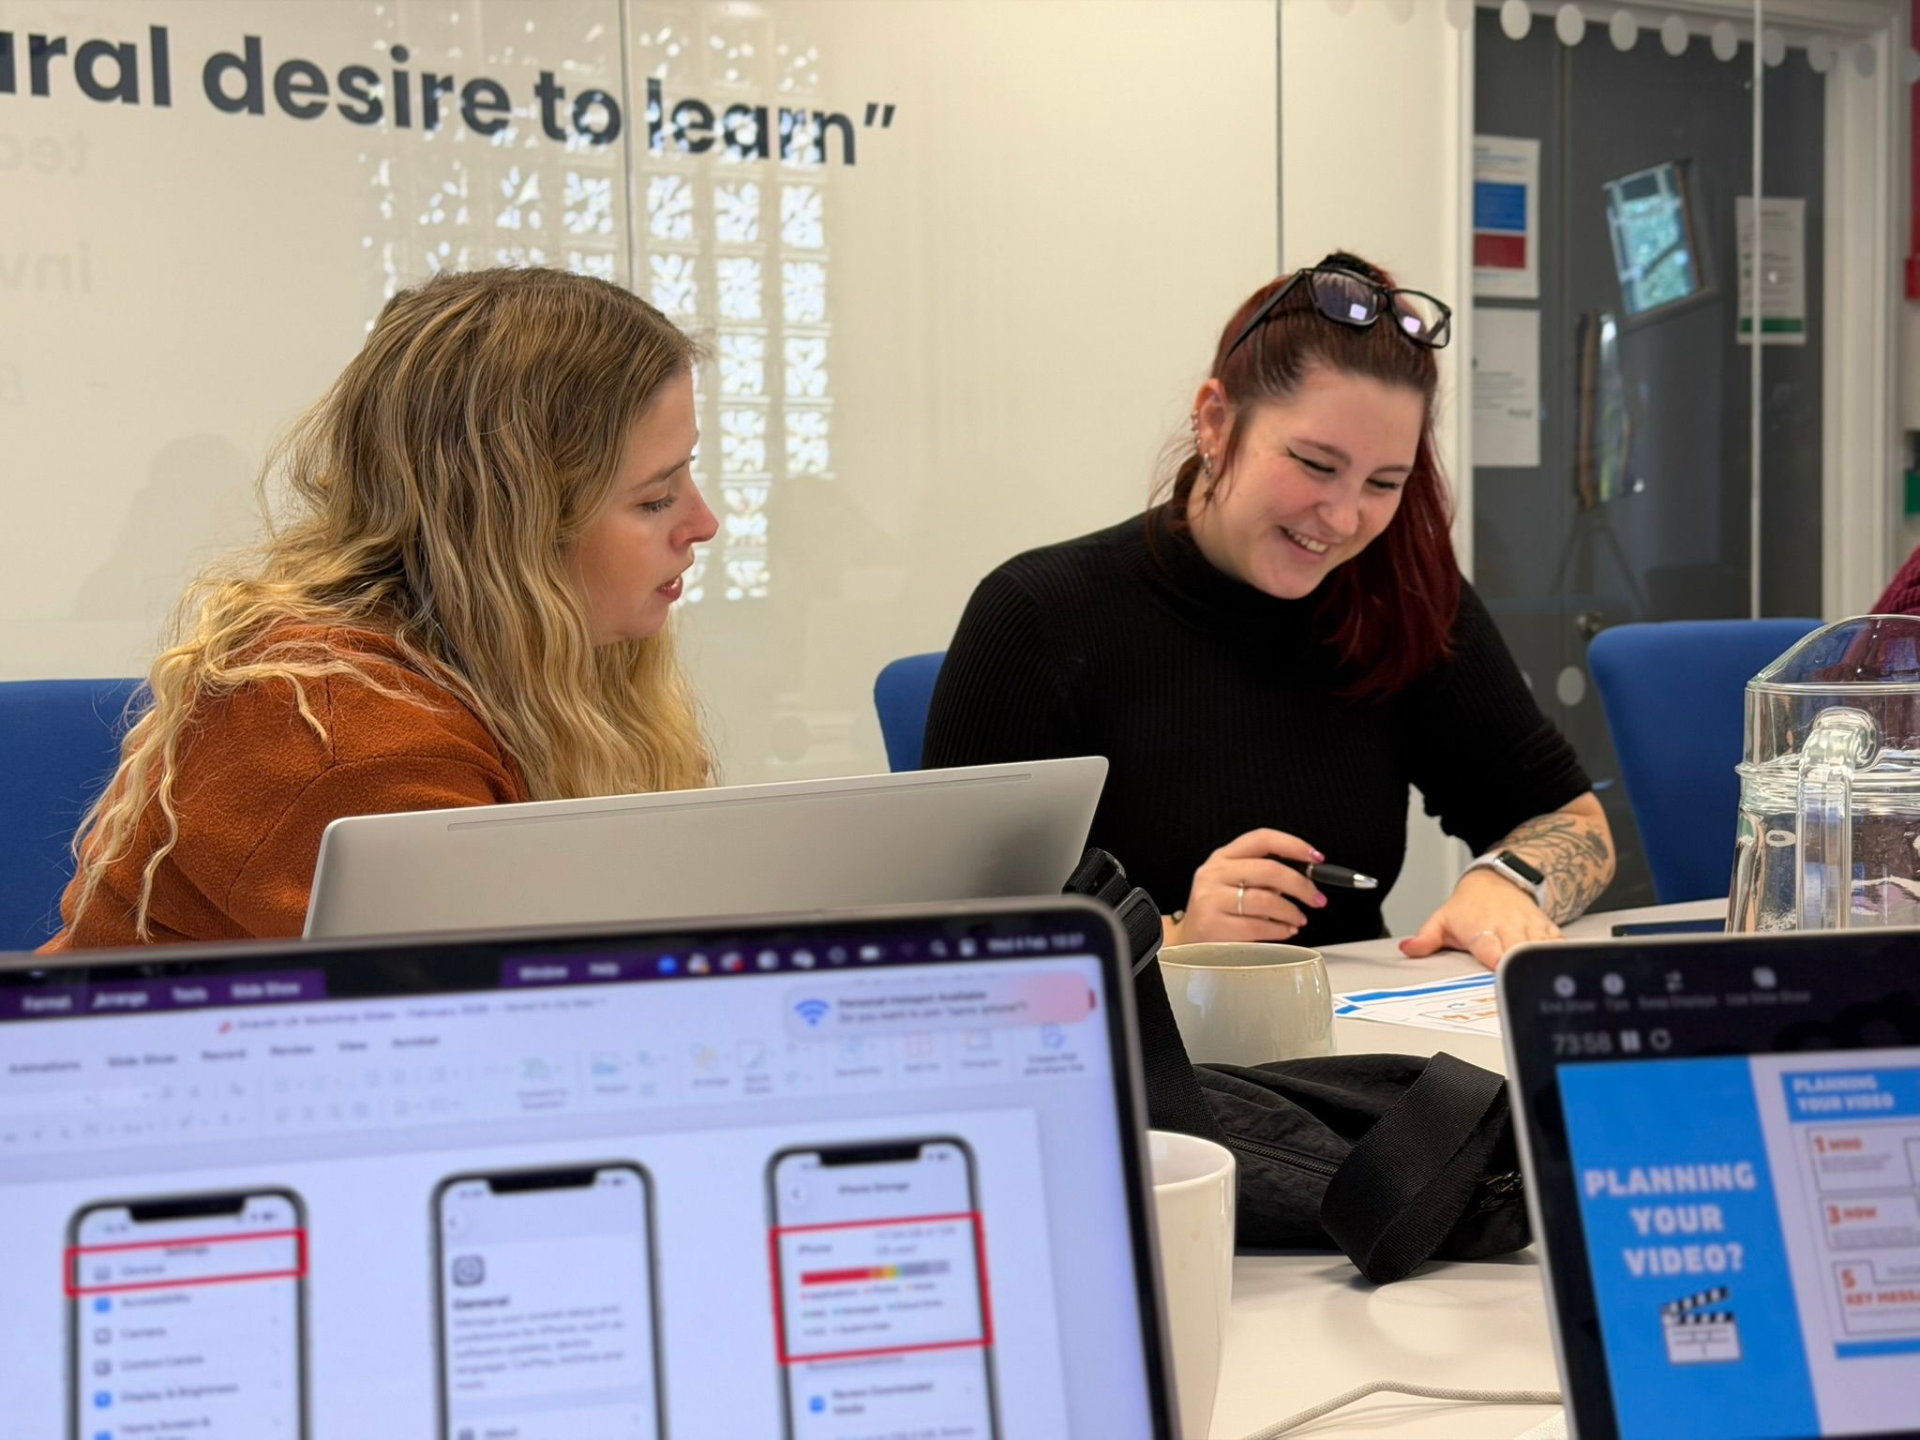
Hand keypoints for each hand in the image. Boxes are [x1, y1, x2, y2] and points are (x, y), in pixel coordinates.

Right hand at [1172, 828, 1327, 944]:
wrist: (1189, 940)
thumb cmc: (1220, 910)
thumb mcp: (1235, 882)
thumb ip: (1266, 876)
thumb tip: (1307, 876)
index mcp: (1224, 856)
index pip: (1262, 839)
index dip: (1293, 845)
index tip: (1316, 858)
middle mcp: (1215, 873)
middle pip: (1269, 870)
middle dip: (1301, 885)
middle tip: (1317, 898)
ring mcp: (1211, 899)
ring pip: (1265, 900)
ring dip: (1291, 911)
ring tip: (1299, 918)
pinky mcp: (1213, 925)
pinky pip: (1258, 926)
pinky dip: (1280, 929)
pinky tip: (1286, 930)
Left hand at [1400, 869, 1563, 970]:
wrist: (1498, 880)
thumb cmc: (1469, 906)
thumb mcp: (1442, 919)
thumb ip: (1426, 938)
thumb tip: (1407, 950)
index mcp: (1481, 928)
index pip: (1490, 949)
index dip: (1497, 962)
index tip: (1499, 975)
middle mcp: (1508, 927)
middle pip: (1519, 948)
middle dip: (1521, 965)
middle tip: (1524, 984)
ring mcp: (1530, 927)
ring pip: (1542, 945)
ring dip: (1543, 962)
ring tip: (1547, 981)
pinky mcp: (1547, 928)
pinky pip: (1558, 943)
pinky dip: (1561, 956)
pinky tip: (1564, 970)